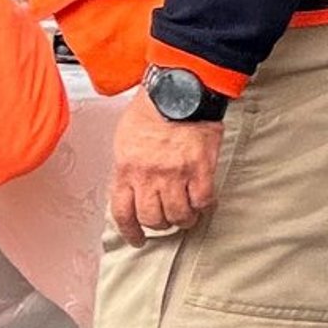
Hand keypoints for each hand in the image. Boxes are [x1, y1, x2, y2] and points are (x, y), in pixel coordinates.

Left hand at [109, 95, 223, 249]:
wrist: (179, 89)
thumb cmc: (151, 109)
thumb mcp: (125, 137)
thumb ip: (126, 167)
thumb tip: (128, 190)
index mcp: (126, 167)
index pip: (122, 212)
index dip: (130, 231)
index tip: (137, 239)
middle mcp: (148, 175)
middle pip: (152, 219)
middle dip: (159, 224)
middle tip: (166, 219)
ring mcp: (175, 174)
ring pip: (178, 216)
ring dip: (183, 218)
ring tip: (186, 211)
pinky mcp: (200, 169)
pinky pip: (203, 202)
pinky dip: (204, 206)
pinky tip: (203, 200)